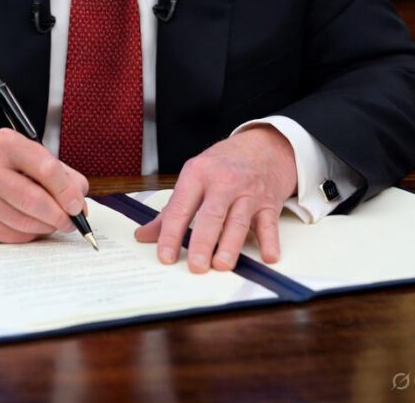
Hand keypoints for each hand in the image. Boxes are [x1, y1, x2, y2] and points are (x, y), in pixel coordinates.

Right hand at [0, 128, 88, 242]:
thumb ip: (63, 176)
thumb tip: (79, 205)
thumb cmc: (10, 168)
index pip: (46, 169)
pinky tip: (31, 226)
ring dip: (46, 227)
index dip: (67, 191)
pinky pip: (12, 236)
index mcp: (7, 143)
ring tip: (52, 222)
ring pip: (24, 222)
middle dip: (59, 215)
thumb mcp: (34, 158)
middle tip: (71, 222)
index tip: (77, 206)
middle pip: (34, 200)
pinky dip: (29, 235)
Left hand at [134, 126, 296, 272]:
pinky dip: (270, 241)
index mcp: (198, 174)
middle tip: (196, 266)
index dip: (171, 233)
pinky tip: (268, 257)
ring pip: (239, 221)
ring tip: (221, 265)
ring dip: (230, 245)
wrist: (261, 147)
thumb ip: (171, 209)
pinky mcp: (268, 203)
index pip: (180, 207)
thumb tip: (144, 236)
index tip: (165, 256)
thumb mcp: (194, 177)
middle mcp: (223, 182)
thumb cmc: (222, 165)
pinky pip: (269, 224)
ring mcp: (248, 192)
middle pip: (211, 215)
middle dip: (203, 242)